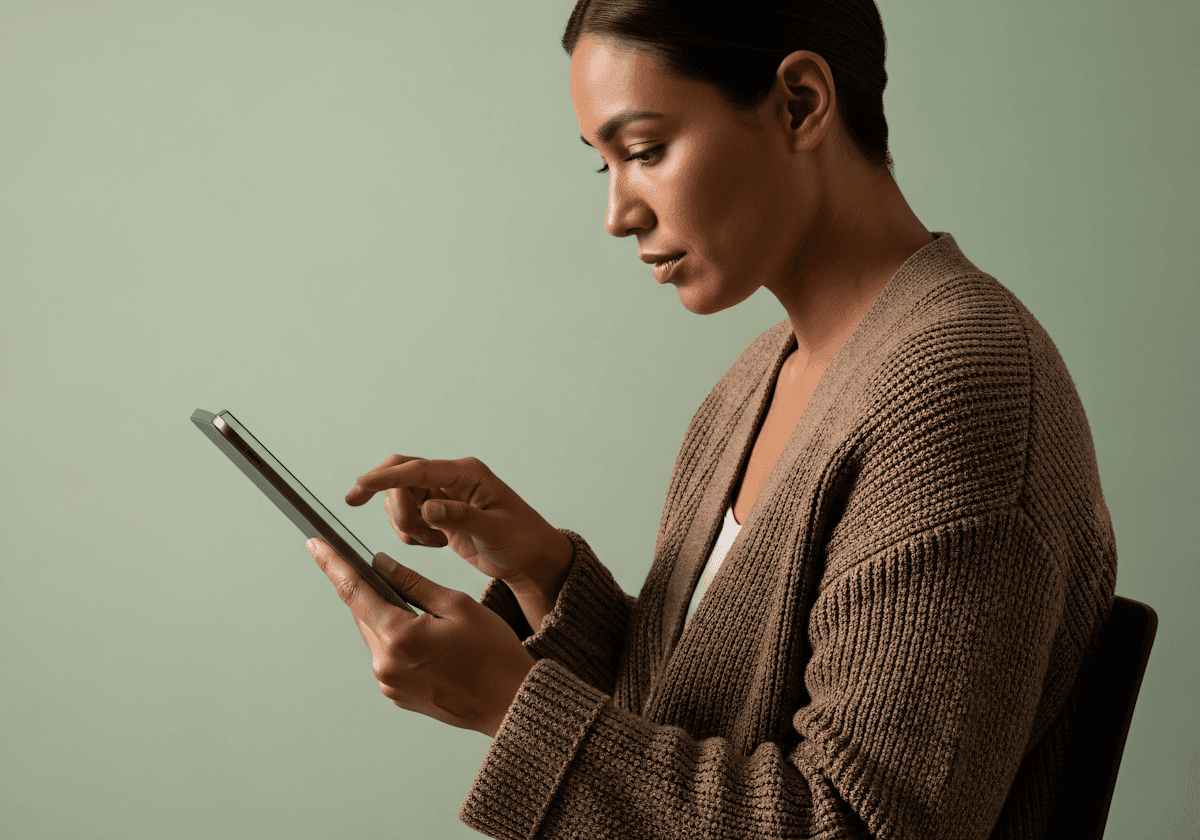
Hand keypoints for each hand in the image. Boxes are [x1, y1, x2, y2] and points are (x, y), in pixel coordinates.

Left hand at [307, 537, 534, 737]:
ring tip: (431, 618)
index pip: (354, 592)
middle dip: (374, 592)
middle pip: (364, 615)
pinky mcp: (397, 695)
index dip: (332, 564)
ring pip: (376, 635)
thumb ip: (412, 583)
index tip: (314, 544)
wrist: (510, 703)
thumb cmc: (493, 653)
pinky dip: (399, 640)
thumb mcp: (457, 605)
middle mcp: (385, 664)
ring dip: (390, 618)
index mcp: (399, 637)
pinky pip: (388, 657)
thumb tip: (378, 564)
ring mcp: (389, 684)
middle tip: (395, 577)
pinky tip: (430, 641)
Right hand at [345, 455, 572, 590]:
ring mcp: (442, 494)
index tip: (360, 486)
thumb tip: (428, 509)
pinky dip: (412, 534)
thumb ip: (461, 518)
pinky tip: (437, 543)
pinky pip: (406, 517)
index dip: (386, 477)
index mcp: (467, 474)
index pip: (418, 469)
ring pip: (399, 501)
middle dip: (398, 508)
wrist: (529, 557)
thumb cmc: (521, 540)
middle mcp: (451, 478)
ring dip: (407, 526)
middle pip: (401, 481)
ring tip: (437, 542)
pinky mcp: (436, 511)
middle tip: (419, 537)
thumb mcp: (495, 531)